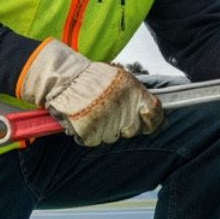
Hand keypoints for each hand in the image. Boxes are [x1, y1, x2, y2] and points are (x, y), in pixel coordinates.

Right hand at [19, 40, 163, 145]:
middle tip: (110, 111)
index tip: (148, 118)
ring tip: (94, 111)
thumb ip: (138, 95)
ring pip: (113, 136)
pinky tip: (85, 118)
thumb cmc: (92, 78)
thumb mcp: (121, 79)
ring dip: (105, 128)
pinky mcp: (91, 133)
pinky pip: (95, 140)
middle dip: (124, 125)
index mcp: (134, 93)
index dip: (154, 120)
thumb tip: (153, 111)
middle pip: (132, 130)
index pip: (154, 113)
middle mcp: (123, 109)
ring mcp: (107, 123)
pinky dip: (90, 133)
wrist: (65, 79)